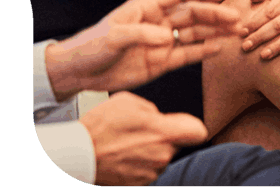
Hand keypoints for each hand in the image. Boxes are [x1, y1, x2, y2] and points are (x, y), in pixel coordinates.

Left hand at [45, 0, 245, 98]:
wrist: (81, 72)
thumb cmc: (92, 47)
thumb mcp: (112, 38)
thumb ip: (140, 34)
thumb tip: (167, 37)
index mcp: (145, 6)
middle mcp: (157, 20)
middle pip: (191, 12)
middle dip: (214, 13)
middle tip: (236, 17)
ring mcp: (161, 40)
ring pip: (193, 32)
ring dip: (214, 31)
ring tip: (235, 31)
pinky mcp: (161, 61)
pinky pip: (187, 53)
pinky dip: (203, 50)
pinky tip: (220, 47)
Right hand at [79, 92, 207, 185]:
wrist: (81, 154)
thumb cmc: (103, 124)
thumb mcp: (129, 101)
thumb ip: (152, 109)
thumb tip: (158, 118)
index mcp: (164, 132)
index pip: (198, 132)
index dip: (191, 127)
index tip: (183, 124)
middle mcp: (162, 156)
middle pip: (176, 144)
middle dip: (164, 136)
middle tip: (141, 129)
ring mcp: (152, 172)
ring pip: (161, 156)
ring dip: (150, 149)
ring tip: (127, 141)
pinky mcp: (140, 184)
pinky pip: (148, 168)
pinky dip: (139, 161)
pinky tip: (122, 153)